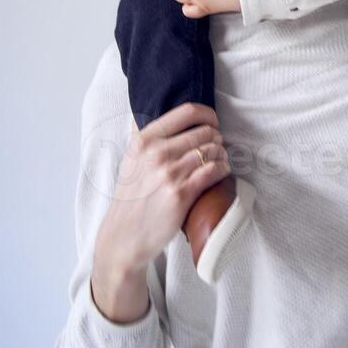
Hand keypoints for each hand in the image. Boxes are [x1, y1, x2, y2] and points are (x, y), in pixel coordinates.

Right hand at [95, 102, 230, 276]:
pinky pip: (213, 170)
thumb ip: (145, 138)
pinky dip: (223, 169)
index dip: (207, 114)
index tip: (213, 122)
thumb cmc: (130, 198)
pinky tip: (222, 171)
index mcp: (144, 140)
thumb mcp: (130, 160)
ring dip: (222, 154)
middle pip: (205, 132)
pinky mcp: (181, 194)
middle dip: (216, 139)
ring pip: (212, 150)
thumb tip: (150, 113)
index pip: (187, 112)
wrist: (124, 236)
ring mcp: (169, 173)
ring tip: (220, 160)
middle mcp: (156, 153)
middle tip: (217, 148)